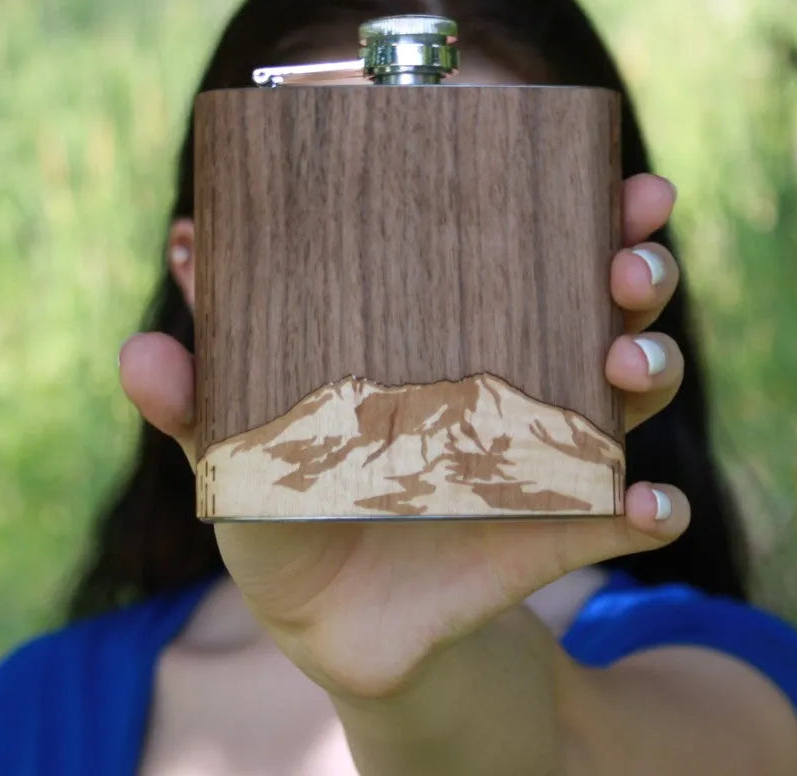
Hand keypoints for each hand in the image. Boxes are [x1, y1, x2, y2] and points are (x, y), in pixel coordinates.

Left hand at [119, 173, 689, 700]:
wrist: (327, 620)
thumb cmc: (289, 506)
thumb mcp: (239, 447)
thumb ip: (199, 401)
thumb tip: (144, 345)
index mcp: (449, 330)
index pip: (528, 249)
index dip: (582, 205)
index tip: (611, 176)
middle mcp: (517, 374)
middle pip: (604, 301)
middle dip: (635, 266)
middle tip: (626, 259)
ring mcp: (545, 451)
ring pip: (632, 389)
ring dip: (652, 364)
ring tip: (627, 362)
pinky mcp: (559, 532)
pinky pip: (627, 519)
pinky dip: (649, 513)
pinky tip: (651, 509)